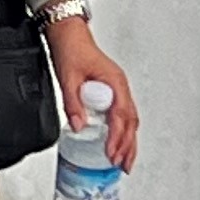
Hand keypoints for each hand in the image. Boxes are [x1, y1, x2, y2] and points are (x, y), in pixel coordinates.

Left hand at [47, 15, 138, 168]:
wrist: (69, 34)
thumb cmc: (72, 49)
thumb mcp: (68, 77)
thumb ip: (73, 103)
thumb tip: (79, 126)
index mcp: (114, 83)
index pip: (120, 117)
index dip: (116, 138)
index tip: (111, 154)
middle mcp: (120, 87)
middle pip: (131, 122)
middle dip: (128, 146)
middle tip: (123, 166)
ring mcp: (118, 90)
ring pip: (129, 120)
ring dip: (128, 142)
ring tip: (124, 162)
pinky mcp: (112, 92)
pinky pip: (122, 115)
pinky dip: (122, 132)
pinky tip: (118, 143)